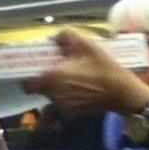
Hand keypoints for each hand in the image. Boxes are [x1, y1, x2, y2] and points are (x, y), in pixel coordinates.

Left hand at [23, 29, 148, 115]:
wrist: (121, 92)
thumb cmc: (103, 68)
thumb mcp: (86, 45)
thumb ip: (66, 36)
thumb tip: (54, 37)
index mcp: (52, 77)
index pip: (27, 83)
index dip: (29, 76)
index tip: (36, 68)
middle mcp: (53, 94)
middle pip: (40, 88)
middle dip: (47, 79)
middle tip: (60, 69)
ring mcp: (62, 106)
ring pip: (51, 95)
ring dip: (57, 88)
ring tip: (73, 78)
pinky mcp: (72, 113)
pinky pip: (62, 102)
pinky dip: (67, 96)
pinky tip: (80, 88)